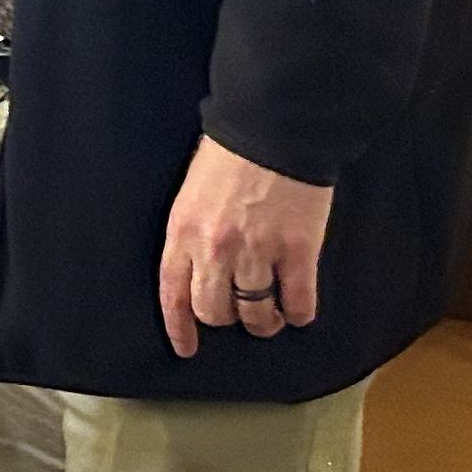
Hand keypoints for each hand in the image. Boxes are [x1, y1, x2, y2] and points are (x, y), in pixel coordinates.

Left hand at [156, 135, 332, 356]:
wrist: (274, 124)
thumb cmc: (231, 150)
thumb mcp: (192, 189)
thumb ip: (193, 229)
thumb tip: (200, 264)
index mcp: (183, 230)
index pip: (172, 293)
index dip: (179, 327)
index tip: (186, 348)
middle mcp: (215, 249)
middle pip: (215, 311)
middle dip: (226, 318)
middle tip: (239, 312)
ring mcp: (257, 253)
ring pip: (256, 315)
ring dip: (265, 321)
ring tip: (272, 315)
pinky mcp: (297, 252)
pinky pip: (297, 303)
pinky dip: (298, 312)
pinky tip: (298, 308)